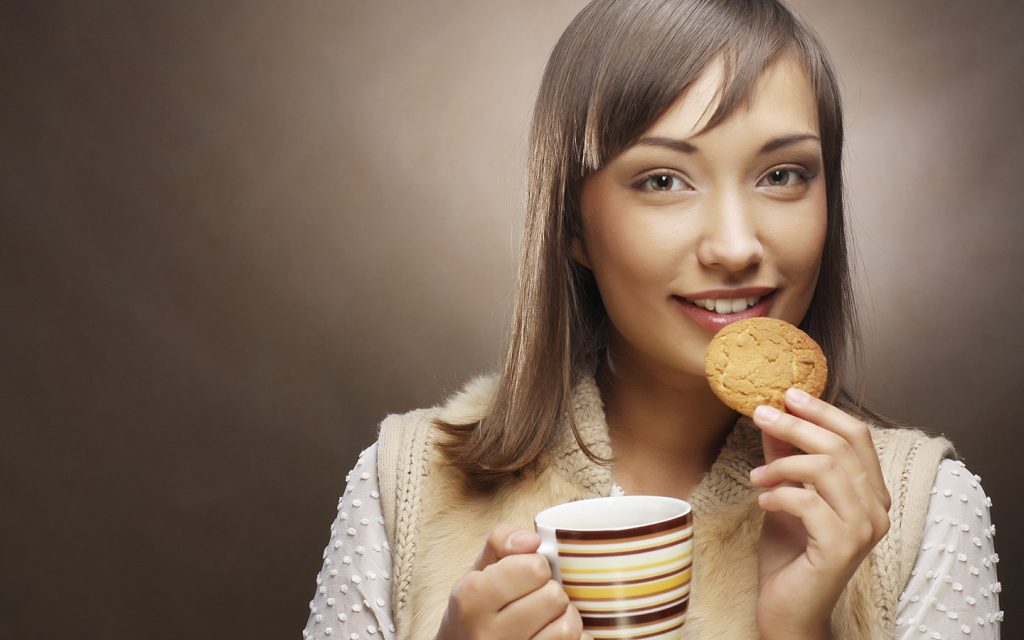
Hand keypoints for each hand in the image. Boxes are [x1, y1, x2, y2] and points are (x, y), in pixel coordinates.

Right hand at [435, 523, 589, 639]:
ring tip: (547, 618)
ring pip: (568, 627)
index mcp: (472, 598)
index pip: (534, 567)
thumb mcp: (477, 569)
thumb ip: (501, 540)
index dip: (535, 566)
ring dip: (564, 617)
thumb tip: (533, 540)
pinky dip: (573, 639)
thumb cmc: (475, 608)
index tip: (523, 576)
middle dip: (550, 591)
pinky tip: (552, 635)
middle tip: (535, 598)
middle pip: (554, 597)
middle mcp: (488, 634)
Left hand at [749, 388, 890, 639]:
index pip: (857, 435)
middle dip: (796, 425)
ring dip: (782, 463)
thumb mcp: (785, 495)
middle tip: (760, 414)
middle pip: (840, 445)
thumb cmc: (790, 554)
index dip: (823, 410)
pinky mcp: (841, 547)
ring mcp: (864, 529)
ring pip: (826, 468)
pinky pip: (807, 501)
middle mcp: (878, 509)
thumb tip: (772, 415)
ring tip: (756, 475)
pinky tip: (762, 502)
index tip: (788, 395)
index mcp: (871, 492)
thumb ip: (785, 458)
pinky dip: (779, 494)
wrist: (788, 610)